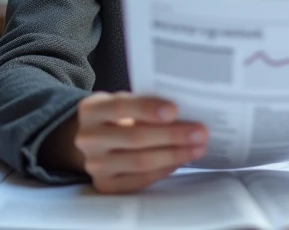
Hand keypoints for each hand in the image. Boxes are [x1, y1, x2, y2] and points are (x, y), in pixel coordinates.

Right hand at [72, 92, 207, 192]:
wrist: (93, 142)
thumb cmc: (117, 117)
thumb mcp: (122, 102)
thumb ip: (144, 103)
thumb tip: (184, 111)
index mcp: (91, 110)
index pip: (121, 107)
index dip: (148, 109)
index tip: (175, 110)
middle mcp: (88, 139)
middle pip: (135, 137)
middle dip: (172, 135)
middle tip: (200, 133)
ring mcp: (94, 165)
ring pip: (140, 162)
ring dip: (174, 155)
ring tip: (198, 148)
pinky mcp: (105, 185)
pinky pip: (140, 180)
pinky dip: (163, 169)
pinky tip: (180, 161)